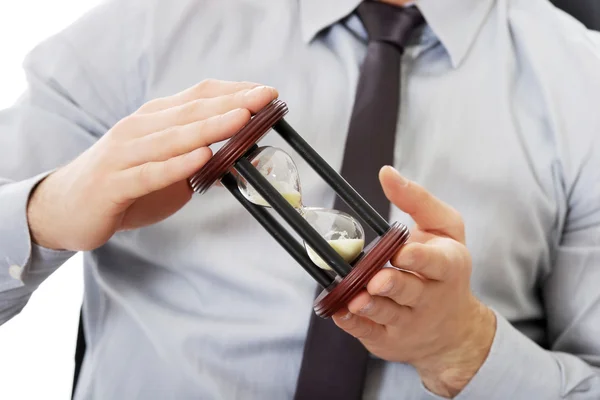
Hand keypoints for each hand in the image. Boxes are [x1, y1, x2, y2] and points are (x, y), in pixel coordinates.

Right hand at [27, 79, 277, 250]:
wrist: (65, 207)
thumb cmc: (121, 182)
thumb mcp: (162, 165)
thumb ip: (195, 158)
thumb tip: (236, 157)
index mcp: (153, 119)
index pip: (198, 96)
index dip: (233, 92)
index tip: (265, 92)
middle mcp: (139, 129)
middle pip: (191, 111)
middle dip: (232, 103)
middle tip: (265, 98)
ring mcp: (124, 154)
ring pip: (172, 137)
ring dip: (209, 127)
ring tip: (241, 119)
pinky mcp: (114, 183)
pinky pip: (150, 173)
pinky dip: (176, 165)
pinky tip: (201, 157)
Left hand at [333, 166, 495, 397]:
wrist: (454, 330)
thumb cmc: (444, 271)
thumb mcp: (445, 230)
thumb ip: (417, 200)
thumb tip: (386, 173)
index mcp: (448, 268)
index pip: (436, 264)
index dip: (418, 259)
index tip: (401, 253)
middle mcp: (430, 298)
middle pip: (409, 291)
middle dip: (393, 285)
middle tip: (377, 279)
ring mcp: (410, 323)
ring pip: (388, 314)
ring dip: (371, 307)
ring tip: (357, 299)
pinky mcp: (389, 340)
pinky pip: (369, 333)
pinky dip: (354, 324)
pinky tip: (341, 312)